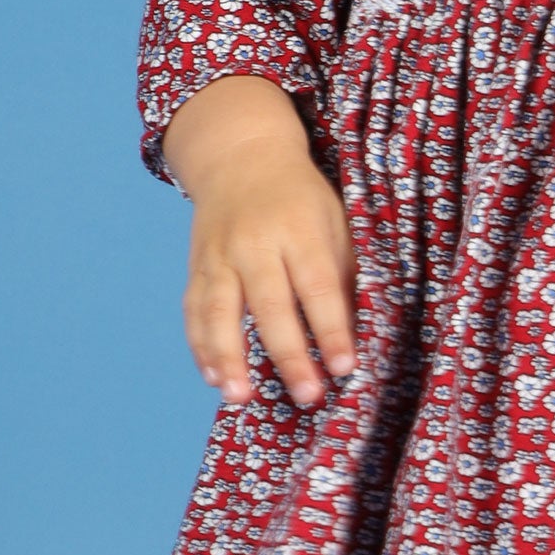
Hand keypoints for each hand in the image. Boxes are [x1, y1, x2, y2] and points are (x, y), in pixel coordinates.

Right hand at [161, 76, 357, 409]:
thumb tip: (360, 333)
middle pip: (270, 304)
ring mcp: (219, 256)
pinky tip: (215, 378)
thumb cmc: (302, 200)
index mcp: (299, 229)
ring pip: (219, 312)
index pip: (318, 286)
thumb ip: (344, 274)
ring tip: (240, 397)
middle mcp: (255, 243)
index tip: (346, 367)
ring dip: (229, 358)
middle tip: (307, 395)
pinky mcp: (197, 268)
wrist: (242, 157)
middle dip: (289, 354)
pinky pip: (194, 312)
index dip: (332, 329)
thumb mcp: (336, 222)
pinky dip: (202, 348)